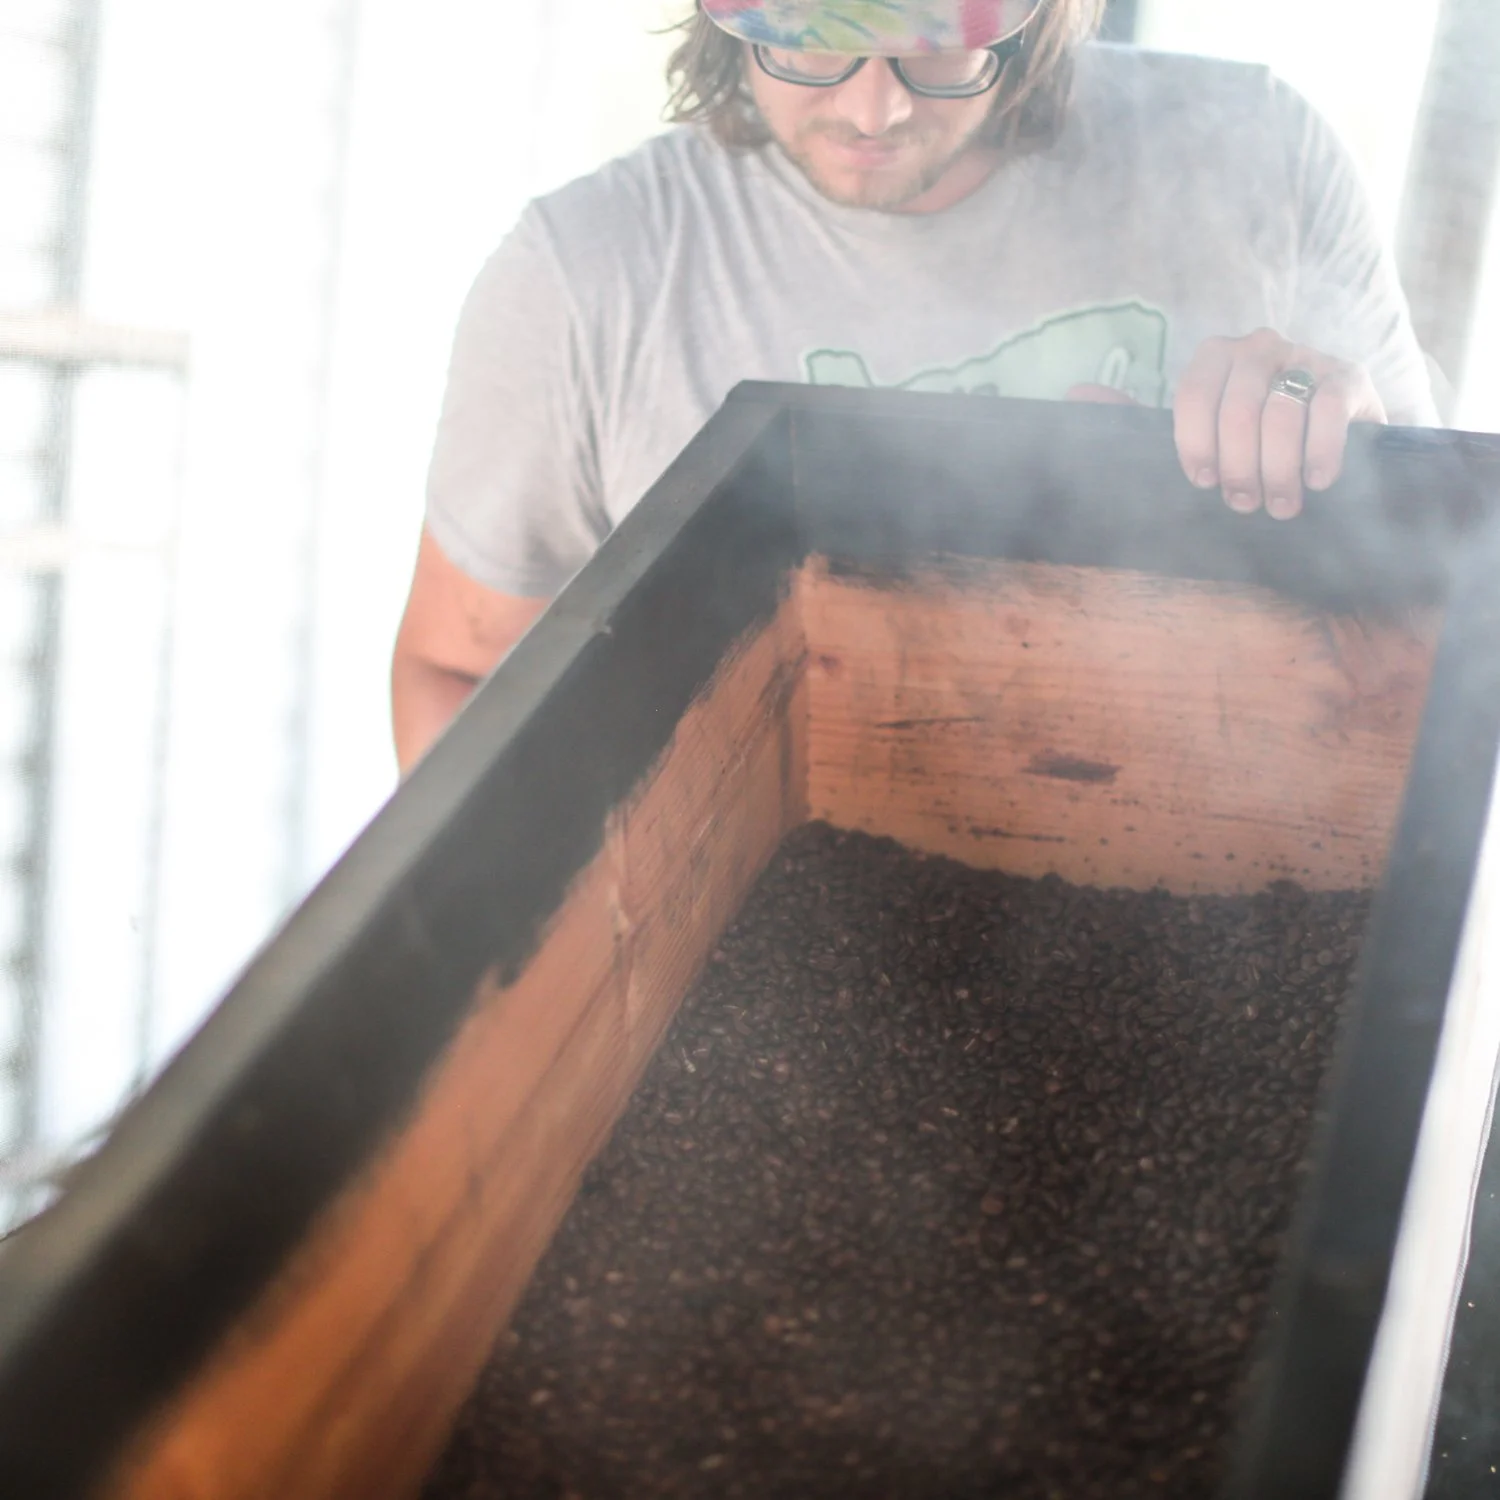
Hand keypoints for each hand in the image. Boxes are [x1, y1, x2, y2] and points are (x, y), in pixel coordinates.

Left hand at [1173, 329, 1385, 520]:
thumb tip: (1126, 415)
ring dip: (1278, 470)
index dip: (1196, 445)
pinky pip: (1328, 411)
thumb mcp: (1218, 423)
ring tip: (1281, 504)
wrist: (1338, 421)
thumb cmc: (1260, 432)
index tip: (1205, 483)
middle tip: (1245, 504)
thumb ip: (1185, 425)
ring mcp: (1305, 356)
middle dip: (1239, 467)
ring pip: (1280, 416)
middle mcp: (1258, 348)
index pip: (1193, 396)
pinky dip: (1321, 452)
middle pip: (1237, 413)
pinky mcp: (1347, 375)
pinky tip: (1317, 481)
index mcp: (1217, 356)